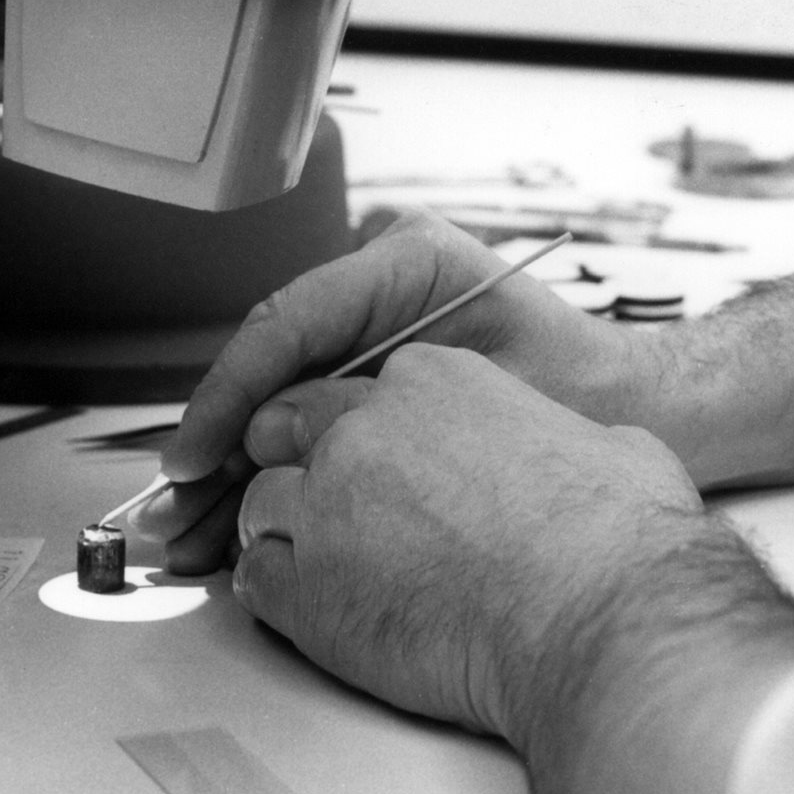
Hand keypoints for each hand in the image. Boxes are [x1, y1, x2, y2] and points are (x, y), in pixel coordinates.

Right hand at [134, 213, 649, 571]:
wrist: (620, 401)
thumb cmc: (568, 380)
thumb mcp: (477, 375)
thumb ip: (382, 393)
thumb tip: (271, 435)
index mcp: (403, 258)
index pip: (289, 320)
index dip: (230, 391)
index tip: (198, 452)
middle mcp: (374, 283)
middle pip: (269, 363)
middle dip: (217, 442)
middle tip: (172, 509)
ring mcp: (369, 326)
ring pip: (275, 398)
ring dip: (229, 469)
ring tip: (189, 535)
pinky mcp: (369, 371)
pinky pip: (301, 418)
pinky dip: (266, 471)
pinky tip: (230, 521)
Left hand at [233, 344, 693, 734]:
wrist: (596, 616)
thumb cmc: (611, 535)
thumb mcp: (604, 442)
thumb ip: (562, 433)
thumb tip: (597, 454)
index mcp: (432, 375)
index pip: (354, 389)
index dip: (363, 433)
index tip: (382, 468)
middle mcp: (366, 425)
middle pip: (291, 433)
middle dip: (310, 472)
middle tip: (349, 519)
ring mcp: (327, 501)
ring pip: (264, 502)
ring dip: (288, 533)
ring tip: (335, 571)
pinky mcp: (306, 583)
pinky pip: (256, 577)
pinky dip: (277, 593)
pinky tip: (320, 609)